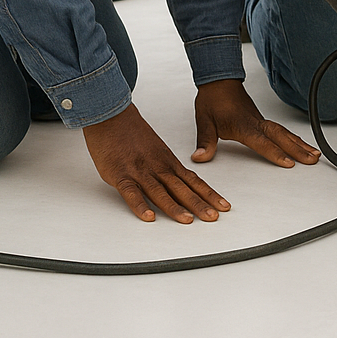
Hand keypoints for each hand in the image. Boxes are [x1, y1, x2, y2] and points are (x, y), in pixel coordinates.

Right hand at [83, 103, 229, 223]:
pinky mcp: (120, 175)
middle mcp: (159, 168)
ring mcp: (140, 172)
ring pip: (160, 193)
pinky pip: (131, 193)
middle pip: (182, 189)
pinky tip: (149, 217)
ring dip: (174, 207)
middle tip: (213, 217)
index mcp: (169, 162)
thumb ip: (167, 168)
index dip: (210, 195)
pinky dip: (140, 205)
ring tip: (188, 220)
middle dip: (199, 204)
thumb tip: (180, 184)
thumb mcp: (158, 150)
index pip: (194, 181)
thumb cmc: (132, 134)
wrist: (112, 117)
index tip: (224, 206)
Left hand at [193, 78, 319, 166]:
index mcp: (243, 126)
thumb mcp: (204, 121)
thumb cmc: (213, 100)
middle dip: (297, 150)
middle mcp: (256, 123)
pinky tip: (300, 144)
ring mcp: (261, 121)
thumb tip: (200, 157)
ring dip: (299, 144)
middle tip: (312, 159)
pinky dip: (293, 137)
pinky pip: (281, 129)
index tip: (289, 163)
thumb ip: (205, 141)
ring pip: (284, 133)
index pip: (262, 142)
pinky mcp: (261, 120)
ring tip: (314, 154)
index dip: (275, 153)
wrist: (218, 81)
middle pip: (280, 137)